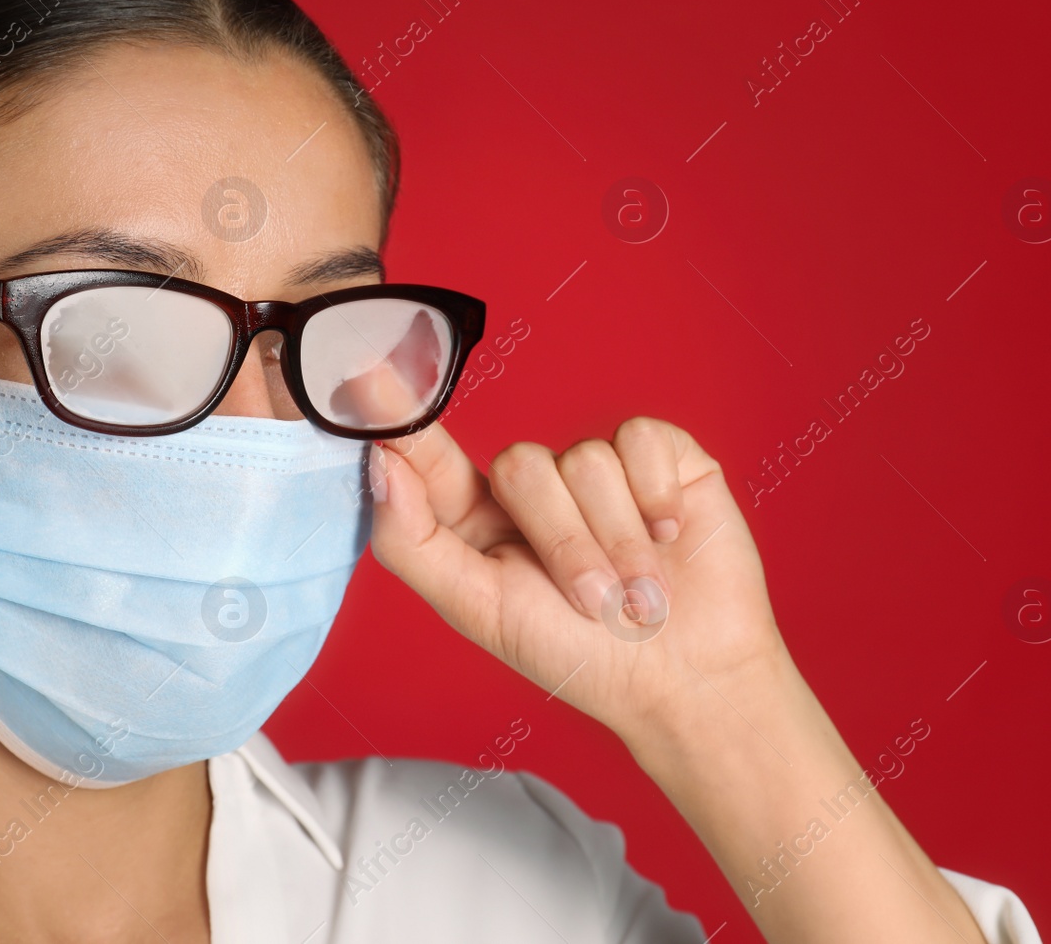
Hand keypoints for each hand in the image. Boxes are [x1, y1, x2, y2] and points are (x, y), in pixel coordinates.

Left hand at [369, 416, 783, 740]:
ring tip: (638, 590)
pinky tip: (669, 536)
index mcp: (479, 522)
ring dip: (616, 540)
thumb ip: (414, 543)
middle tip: (594, 601)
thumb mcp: (481, 611)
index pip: (430, 456)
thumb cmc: (581, 657)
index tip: (362, 372)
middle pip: (521, 465)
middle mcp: (536, 490)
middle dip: (564, 542)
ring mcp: (599, 470)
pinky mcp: (661, 457)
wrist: (688, 680)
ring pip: (585, 459)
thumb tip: (381, 467)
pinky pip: (640, 439)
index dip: (401, 412)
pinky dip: (656, 498)